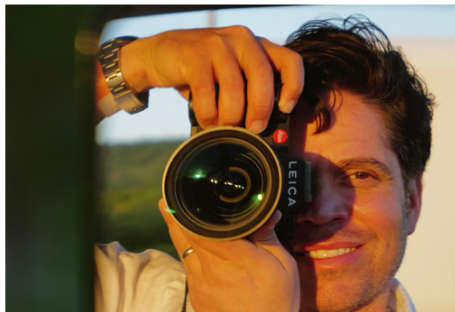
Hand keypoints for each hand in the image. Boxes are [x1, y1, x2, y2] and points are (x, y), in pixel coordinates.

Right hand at [119, 26, 303, 131]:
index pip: (290, 61)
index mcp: (258, 45)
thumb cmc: (204, 70)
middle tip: (254, 128)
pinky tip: (207, 121)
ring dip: (231, 115)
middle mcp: (242, 39)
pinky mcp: (193, 53)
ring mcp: (217, 43)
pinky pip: (206, 91)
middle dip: (260, 108)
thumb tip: (266, 127)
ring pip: (234, 86)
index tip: (286, 109)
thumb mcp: (233, 74)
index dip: (294, 86)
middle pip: (263, 76)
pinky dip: (208, 113)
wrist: (160, 54)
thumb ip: (250, 90)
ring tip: (225, 126)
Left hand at [158, 200, 302, 311]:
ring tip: (174, 216)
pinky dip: (191, 257)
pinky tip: (198, 251)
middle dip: (174, 216)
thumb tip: (265, 212)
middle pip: (185, 236)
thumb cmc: (279, 305)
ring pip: (183, 252)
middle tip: (165, 199)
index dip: (188, 210)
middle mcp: (212, 271)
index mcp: (236, 258)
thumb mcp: (283, 266)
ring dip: (179, 234)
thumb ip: (268, 237)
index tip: (180, 194)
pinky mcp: (196, 300)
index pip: (204, 227)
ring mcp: (200, 287)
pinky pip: (190, 271)